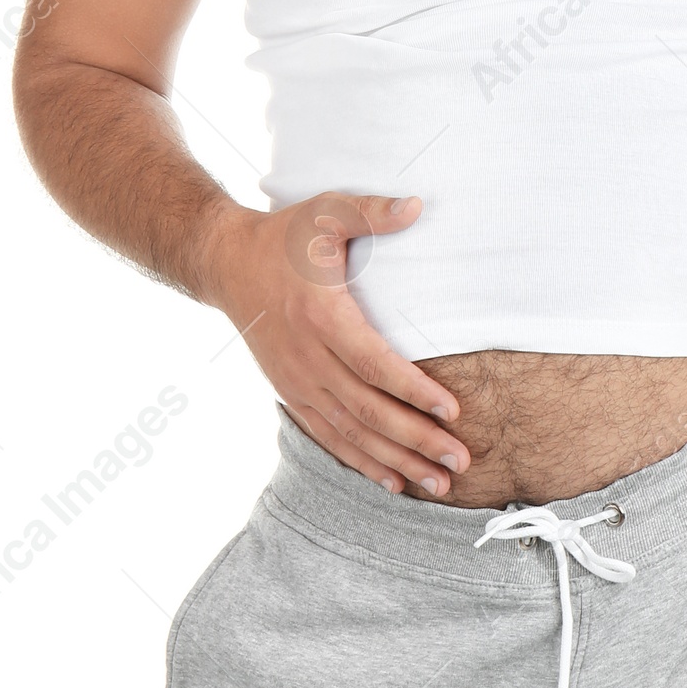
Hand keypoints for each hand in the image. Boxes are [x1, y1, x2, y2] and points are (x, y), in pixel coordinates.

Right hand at [203, 189, 469, 496]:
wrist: (226, 263)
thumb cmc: (286, 236)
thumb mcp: (326, 211)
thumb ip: (370, 211)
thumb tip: (416, 205)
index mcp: (322, 315)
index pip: (374, 363)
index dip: (413, 390)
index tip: (453, 410)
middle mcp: (307, 356)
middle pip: (367, 409)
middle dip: (416, 439)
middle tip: (460, 461)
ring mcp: (297, 380)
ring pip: (351, 432)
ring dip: (396, 460)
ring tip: (439, 482)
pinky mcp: (291, 392)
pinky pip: (329, 436)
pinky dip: (362, 461)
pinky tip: (394, 481)